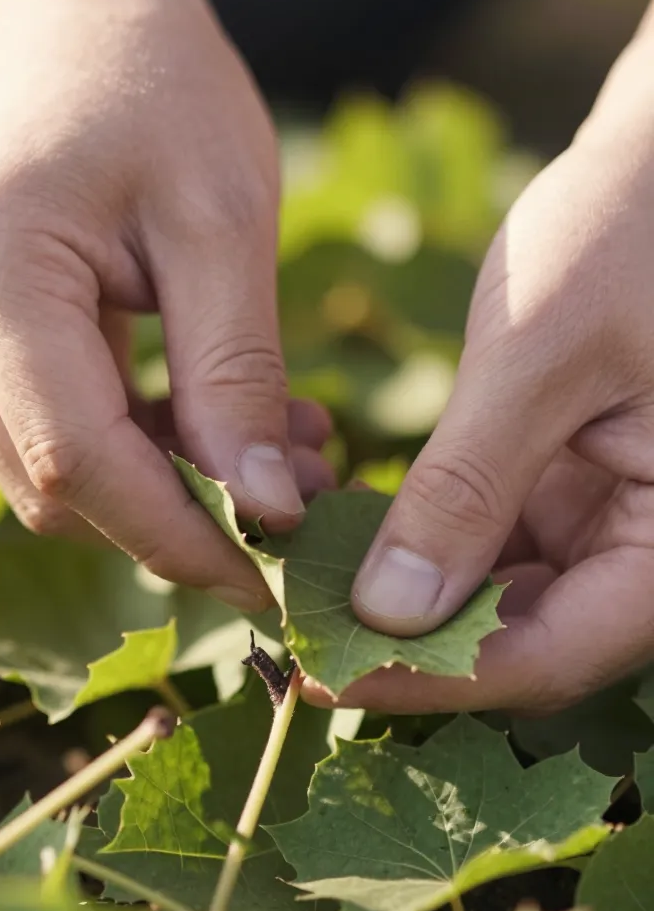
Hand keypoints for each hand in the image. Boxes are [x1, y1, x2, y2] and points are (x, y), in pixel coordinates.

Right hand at [0, 0, 331, 609]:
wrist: (72, 18)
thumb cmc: (156, 89)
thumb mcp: (223, 220)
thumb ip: (235, 372)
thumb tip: (263, 510)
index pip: (76, 462)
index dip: (179, 535)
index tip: (275, 575)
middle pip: (56, 487)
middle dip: (185, 516)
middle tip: (304, 497)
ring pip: (52, 476)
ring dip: (170, 486)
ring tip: (283, 446)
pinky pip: (46, 436)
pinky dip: (139, 449)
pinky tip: (222, 421)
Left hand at [309, 88, 653, 714]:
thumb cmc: (633, 233)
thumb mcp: (541, 358)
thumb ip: (466, 489)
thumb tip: (385, 614)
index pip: (543, 658)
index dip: (427, 677)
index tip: (319, 665)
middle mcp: (650, 558)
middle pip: (520, 646)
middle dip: (405, 645)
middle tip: (292, 626)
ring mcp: (611, 528)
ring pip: (498, 606)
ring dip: (405, 599)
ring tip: (301, 578)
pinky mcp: (572, 494)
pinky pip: (494, 549)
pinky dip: (424, 545)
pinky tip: (344, 526)